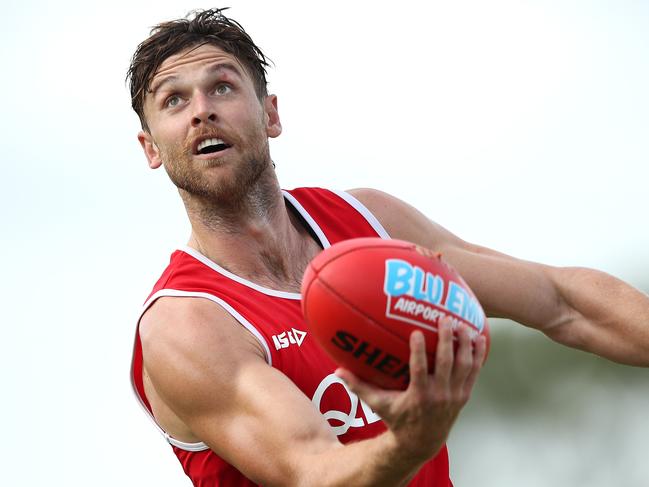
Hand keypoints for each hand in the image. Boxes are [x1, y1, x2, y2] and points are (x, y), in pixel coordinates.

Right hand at [335, 317, 486, 462]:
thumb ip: (359, 387)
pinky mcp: (464, 395)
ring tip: (463, 324)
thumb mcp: (378, 404)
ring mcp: (454, 395)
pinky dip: (478, 355)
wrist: (421, 441)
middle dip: (447, 340)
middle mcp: (439, 395)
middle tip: (445, 319)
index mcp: (418, 395)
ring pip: (464, 366)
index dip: (419, 351)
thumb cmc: (397, 418)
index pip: (419, 371)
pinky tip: (480, 338)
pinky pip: (474, 372)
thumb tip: (337, 370)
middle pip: (447, 364)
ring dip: (465, 344)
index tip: (417, 332)